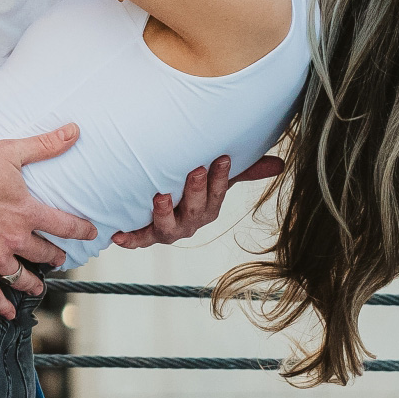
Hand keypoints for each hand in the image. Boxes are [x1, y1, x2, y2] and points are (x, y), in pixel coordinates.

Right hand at [0, 129, 96, 317]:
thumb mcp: (11, 152)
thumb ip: (45, 145)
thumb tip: (75, 131)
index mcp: (27, 212)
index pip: (65, 225)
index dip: (82, 230)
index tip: (92, 234)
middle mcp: (15, 238)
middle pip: (45, 254)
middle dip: (56, 257)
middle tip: (59, 259)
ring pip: (22, 277)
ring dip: (34, 283)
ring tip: (39, 286)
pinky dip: (1, 306)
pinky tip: (9, 314)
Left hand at [108, 153, 284, 249]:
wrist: (160, 204)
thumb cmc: (194, 187)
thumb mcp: (218, 176)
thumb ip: (247, 170)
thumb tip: (280, 164)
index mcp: (209, 208)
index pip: (219, 193)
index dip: (222, 178)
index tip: (222, 158)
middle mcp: (191, 222)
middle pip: (196, 210)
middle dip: (196, 190)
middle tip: (195, 170)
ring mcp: (169, 229)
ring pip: (168, 227)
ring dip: (165, 212)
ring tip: (161, 195)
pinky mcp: (147, 233)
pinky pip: (140, 239)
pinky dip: (130, 239)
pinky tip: (118, 235)